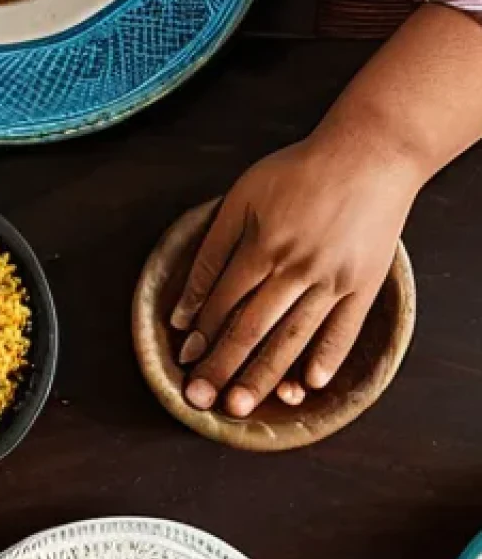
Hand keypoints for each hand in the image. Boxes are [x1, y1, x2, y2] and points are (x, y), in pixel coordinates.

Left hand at [171, 135, 422, 416]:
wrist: (371, 153)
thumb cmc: (299, 171)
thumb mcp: (242, 197)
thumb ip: (212, 249)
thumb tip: (186, 303)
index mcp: (262, 246)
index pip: (223, 301)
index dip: (201, 331)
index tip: (185, 357)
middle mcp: (295, 268)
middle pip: (251, 328)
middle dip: (221, 366)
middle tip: (199, 398)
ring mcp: (332, 279)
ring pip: (291, 337)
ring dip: (263, 375)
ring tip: (240, 405)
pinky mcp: (364, 284)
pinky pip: (344, 329)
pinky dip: (325, 358)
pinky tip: (305, 385)